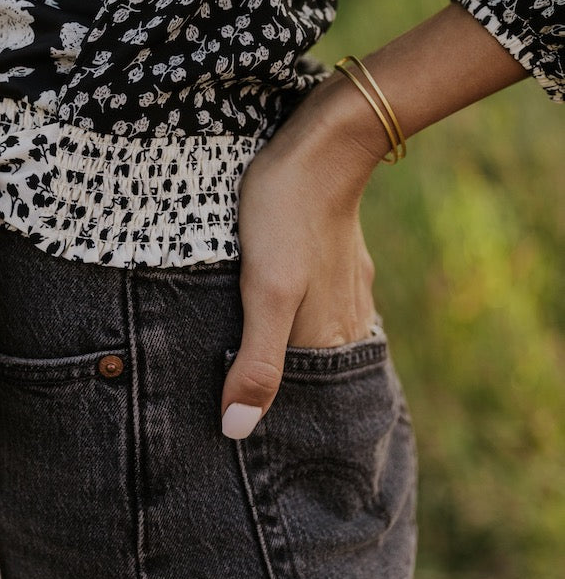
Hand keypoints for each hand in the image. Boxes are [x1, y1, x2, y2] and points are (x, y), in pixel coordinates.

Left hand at [221, 81, 381, 438]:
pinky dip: (296, 319)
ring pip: (316, 337)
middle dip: (280, 391)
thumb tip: (238, 429)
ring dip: (287, 354)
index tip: (234, 435)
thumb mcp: (265, 290)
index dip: (272, 418)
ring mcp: (345, 286)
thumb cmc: (286, 215)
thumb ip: (257, 360)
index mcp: (329, 336)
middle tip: (233, 404)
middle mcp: (346, 318)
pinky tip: (276, 312)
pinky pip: (319, 304)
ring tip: (247, 366)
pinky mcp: (337, 258)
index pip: (303, 400)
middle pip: (313, 372)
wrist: (324, 143)